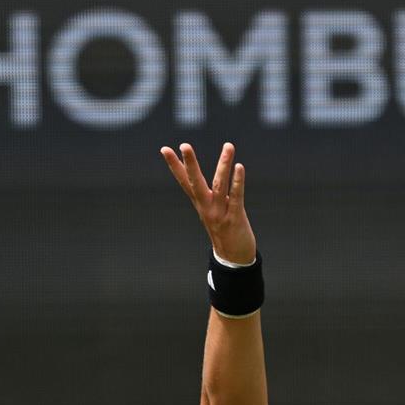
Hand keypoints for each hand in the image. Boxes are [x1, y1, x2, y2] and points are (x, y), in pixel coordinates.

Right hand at [160, 142, 256, 264]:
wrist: (232, 260)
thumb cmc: (224, 231)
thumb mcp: (212, 211)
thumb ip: (211, 195)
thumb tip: (215, 177)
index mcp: (200, 203)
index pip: (184, 181)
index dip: (174, 165)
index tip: (164, 149)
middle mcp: (206, 207)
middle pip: (195, 182)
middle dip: (189, 163)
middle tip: (184, 145)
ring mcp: (219, 213)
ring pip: (219, 185)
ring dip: (223, 165)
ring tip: (228, 146)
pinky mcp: (234, 218)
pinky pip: (236, 197)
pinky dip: (237, 181)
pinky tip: (240, 167)